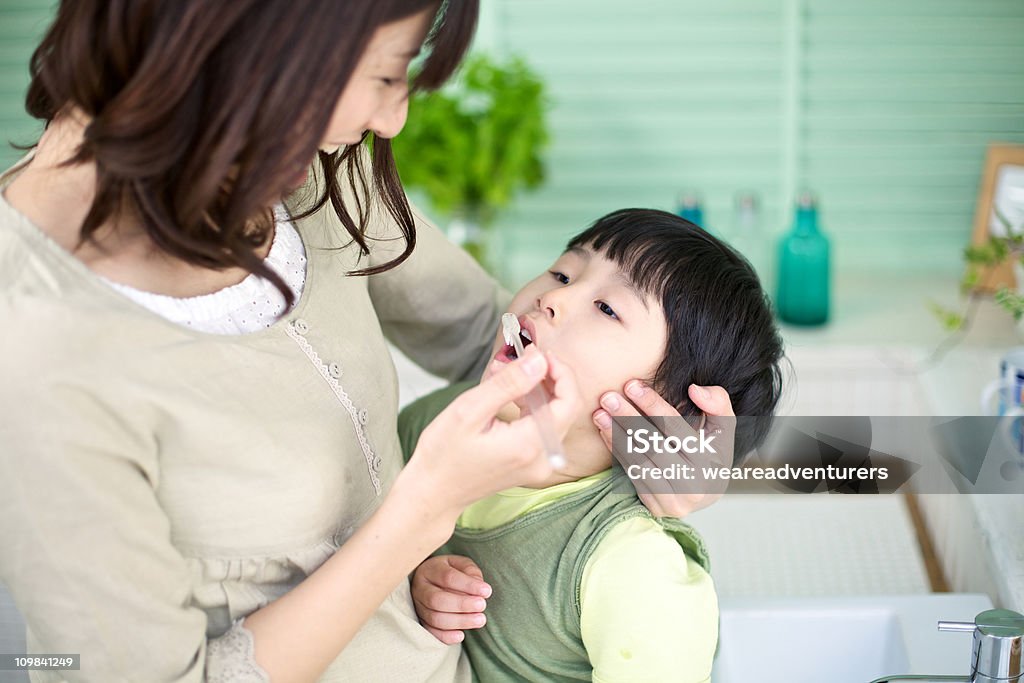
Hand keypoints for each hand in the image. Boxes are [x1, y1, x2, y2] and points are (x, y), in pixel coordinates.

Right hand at [401, 346, 581, 526]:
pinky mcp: (532, 464)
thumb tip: (538, 361)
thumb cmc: (444, 454)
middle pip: (564, 408)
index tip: (540, 354)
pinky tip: (507, 395)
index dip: (561, 373)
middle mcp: (542, 458)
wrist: (434, 491)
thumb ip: (508, 384)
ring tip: (503, 374)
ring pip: (553, 415)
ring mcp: (539, 464)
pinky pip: (542, 428)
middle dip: (545, 378)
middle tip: (520, 358)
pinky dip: (530, 407)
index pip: (568, 403)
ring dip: (535, 390)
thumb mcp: (470, 410)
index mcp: (529, 445)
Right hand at [411, 555, 490, 644]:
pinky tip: (461, 635)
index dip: (468, 585)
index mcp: (430, 569)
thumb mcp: (462, 565)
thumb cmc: (452, 571)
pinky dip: (446, 636)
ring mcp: (418, 606)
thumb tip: (480, 591)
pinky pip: (431, 633)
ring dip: (459, 621)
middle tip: (482, 605)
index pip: (448, 577)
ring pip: (435, 618)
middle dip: (462, 605)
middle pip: (437, 600)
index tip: (487, 591)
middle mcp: (420, 588)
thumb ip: (471, 573)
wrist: (433, 581)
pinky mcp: (421, 622)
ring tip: (480, 620)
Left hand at [592, 381, 734, 517]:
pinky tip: (605, 431)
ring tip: (600, 413)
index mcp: (712, 461)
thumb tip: (695, 389)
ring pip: (639, 462)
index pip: (676, 429)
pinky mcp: (656, 506)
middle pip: (654, 446)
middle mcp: (694, 484)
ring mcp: (674, 499)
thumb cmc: (711, 451)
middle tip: (608, 397)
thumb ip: (717, 403)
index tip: (632, 385)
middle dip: (629, 419)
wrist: (705, 492)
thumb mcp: (722, 427)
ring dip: (617, 435)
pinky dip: (617, 451)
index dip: (653, 406)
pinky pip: (632, 474)